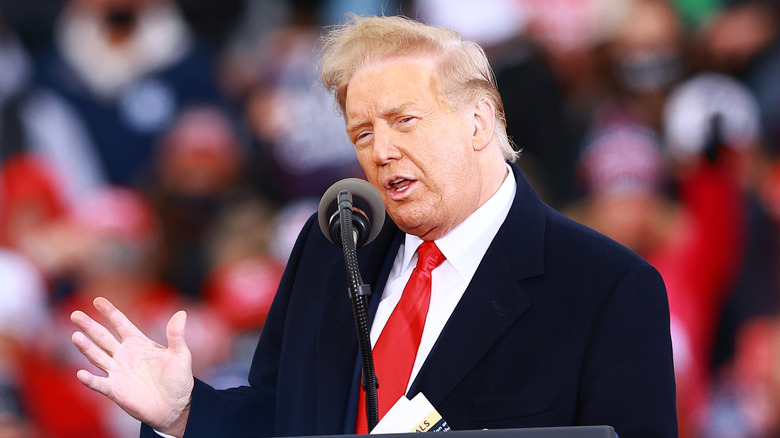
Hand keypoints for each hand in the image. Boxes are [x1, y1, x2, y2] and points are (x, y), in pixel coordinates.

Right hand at [71, 297, 193, 436]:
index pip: (121, 324)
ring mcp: (117, 372)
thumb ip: (176, 336)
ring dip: (86, 348)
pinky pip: (99, 383)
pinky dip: (90, 380)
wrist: (174, 406)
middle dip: (90, 326)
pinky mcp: (115, 390)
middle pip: (103, 337)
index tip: (98, 300)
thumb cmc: (178, 379)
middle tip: (75, 314)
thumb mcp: (180, 355)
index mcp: (138, 343)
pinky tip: (81, 373)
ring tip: (76, 336)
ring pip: (97, 357)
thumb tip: (182, 313)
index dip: (110, 312)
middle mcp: (124, 355)